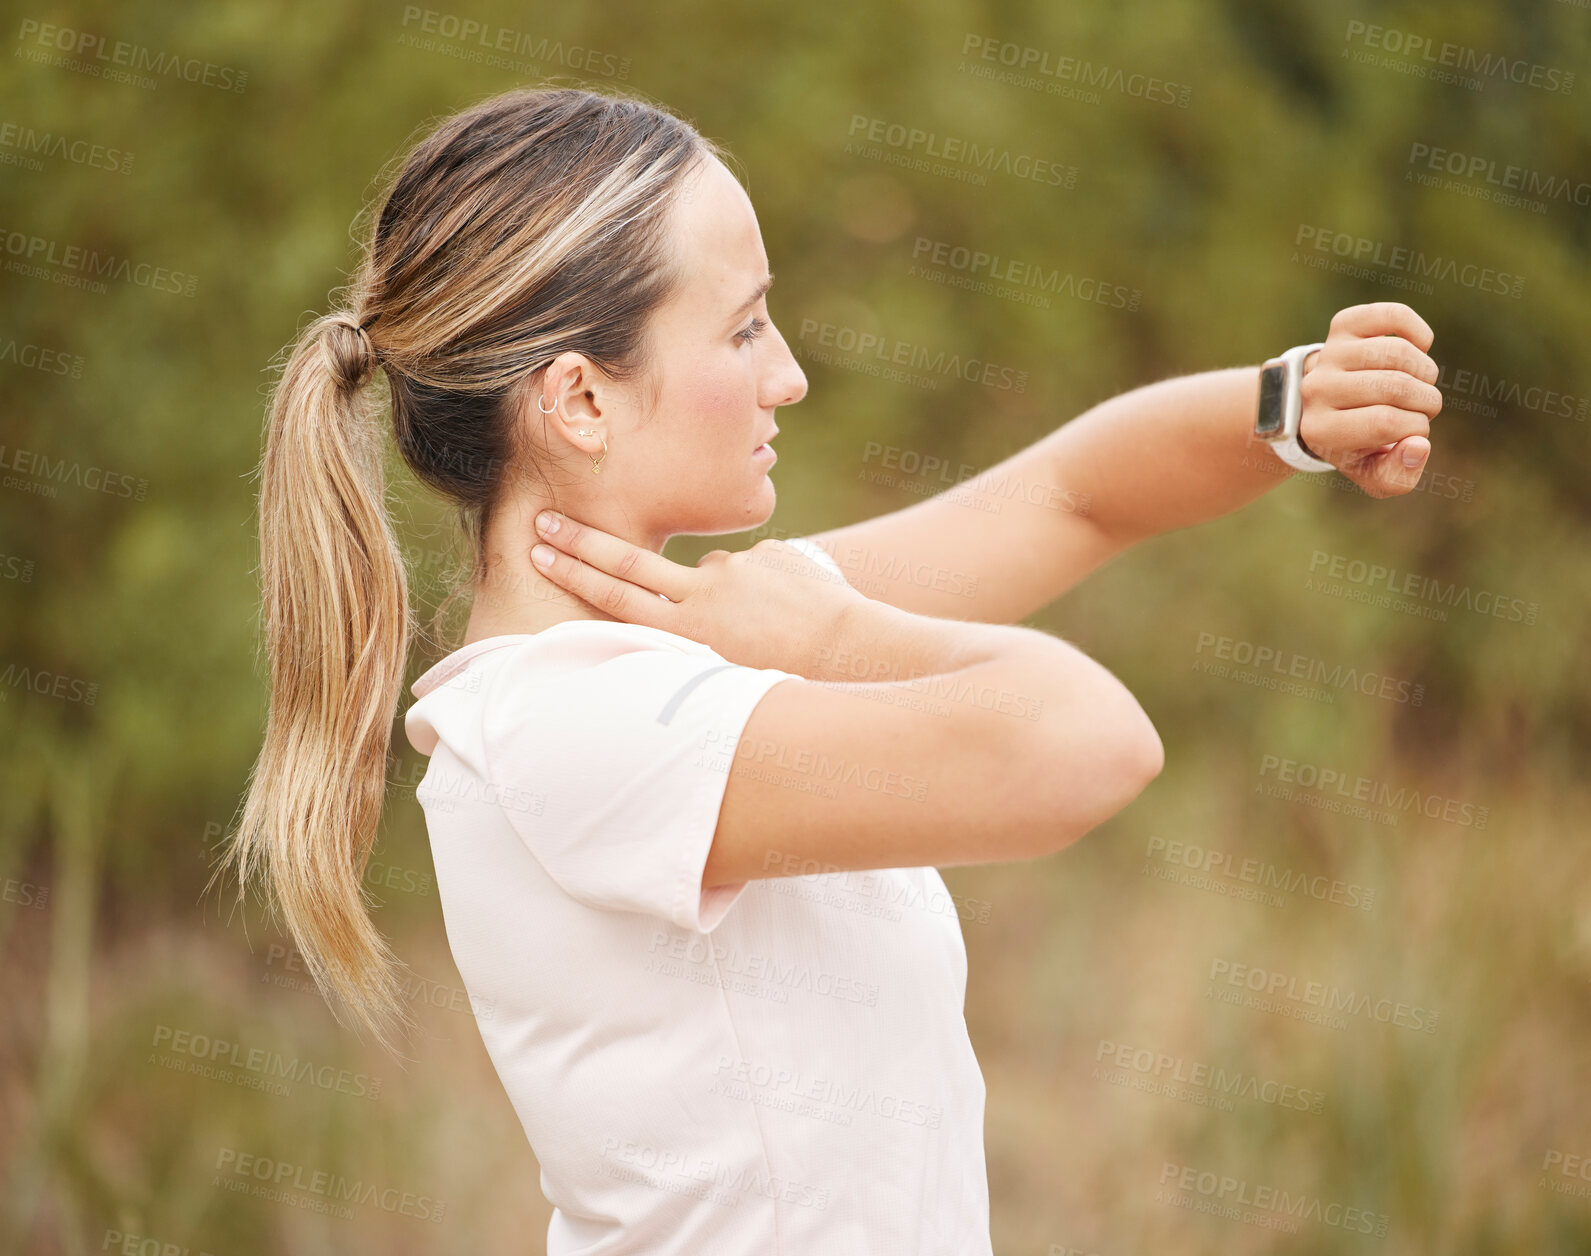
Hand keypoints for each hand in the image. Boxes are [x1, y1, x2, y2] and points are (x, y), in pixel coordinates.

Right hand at [528, 511, 866, 674]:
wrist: (852, 647)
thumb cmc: (792, 676)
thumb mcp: (728, 676)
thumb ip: (695, 640)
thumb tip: (685, 607)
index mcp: (689, 630)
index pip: (616, 595)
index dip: (574, 574)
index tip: (538, 551)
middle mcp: (703, 593)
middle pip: (629, 561)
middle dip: (583, 543)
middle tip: (544, 519)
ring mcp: (735, 567)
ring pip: (714, 575)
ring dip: (735, 599)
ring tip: (774, 630)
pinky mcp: (768, 551)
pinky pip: (760, 570)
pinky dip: (772, 590)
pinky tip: (798, 612)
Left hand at [1296, 302, 1442, 497]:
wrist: (1323, 404)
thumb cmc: (1355, 442)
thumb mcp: (1371, 471)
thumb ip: (1398, 476)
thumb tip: (1419, 446)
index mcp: (1320, 430)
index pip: (1385, 422)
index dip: (1416, 426)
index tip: (1414, 430)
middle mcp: (1316, 390)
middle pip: (1394, 386)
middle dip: (1426, 400)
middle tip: (1423, 407)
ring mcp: (1329, 354)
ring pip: (1398, 353)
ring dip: (1426, 371)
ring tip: (1420, 383)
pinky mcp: (1343, 325)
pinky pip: (1393, 316)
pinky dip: (1418, 333)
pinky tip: (1419, 348)